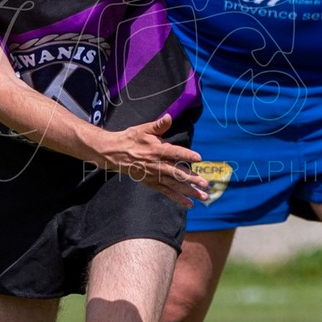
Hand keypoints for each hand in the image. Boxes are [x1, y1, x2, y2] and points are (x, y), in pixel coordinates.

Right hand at [94, 114, 208, 204]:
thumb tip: (169, 117)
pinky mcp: (152, 183)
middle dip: (192, 179)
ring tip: (203, 196)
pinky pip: (166, 192)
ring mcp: (154, 175)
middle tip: (206, 184)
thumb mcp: (144, 129)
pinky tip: (189, 203)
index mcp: (156, 149)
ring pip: (174, 185)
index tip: (199, 158)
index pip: (174, 153)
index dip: (186, 155)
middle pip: (177, 173)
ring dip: (189, 191)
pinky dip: (178, 198)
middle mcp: (157, 164)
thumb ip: (159, 125)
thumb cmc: (131, 138)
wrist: (115, 153)